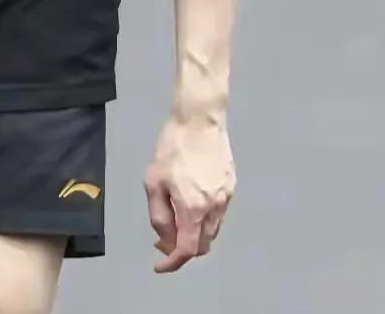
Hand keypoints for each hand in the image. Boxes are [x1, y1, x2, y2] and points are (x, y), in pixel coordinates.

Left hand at [144, 115, 234, 273]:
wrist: (200, 119)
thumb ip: (159, 215)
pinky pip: (218, 213)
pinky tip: (190, 203)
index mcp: (193, 208)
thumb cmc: (173, 147)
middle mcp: (214, 208)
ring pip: (211, 230)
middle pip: (201, 244)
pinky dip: (204, 218)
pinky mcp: (231, 186)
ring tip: (175, 219)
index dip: (172, 263)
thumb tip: (165, 239)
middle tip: (162, 239)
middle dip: (182, 248)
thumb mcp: (154, 181)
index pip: (186, 250)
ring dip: (194, 233)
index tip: (160, 265)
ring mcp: (226, 197)